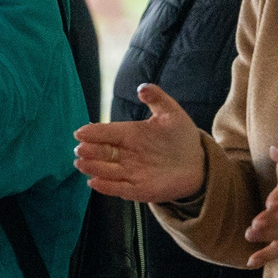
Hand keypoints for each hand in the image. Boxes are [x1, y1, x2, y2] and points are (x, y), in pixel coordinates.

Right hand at [74, 84, 208, 204]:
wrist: (197, 161)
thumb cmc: (180, 136)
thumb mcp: (171, 113)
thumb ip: (157, 98)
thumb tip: (142, 88)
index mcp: (130, 134)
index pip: (108, 132)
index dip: (94, 133)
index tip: (80, 133)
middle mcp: (126, 153)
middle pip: (103, 152)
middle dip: (90, 151)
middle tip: (79, 150)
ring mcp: (131, 172)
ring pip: (107, 170)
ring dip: (93, 168)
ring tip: (81, 164)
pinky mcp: (139, 189)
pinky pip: (119, 188)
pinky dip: (107, 186)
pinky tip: (94, 182)